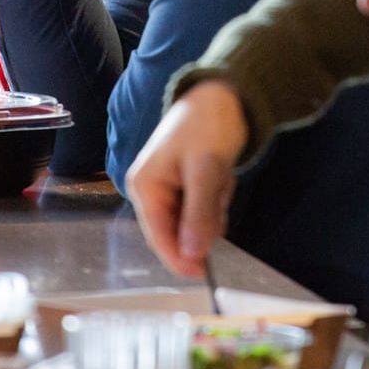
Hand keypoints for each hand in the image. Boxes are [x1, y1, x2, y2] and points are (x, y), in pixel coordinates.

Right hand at [127, 81, 248, 277]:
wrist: (224, 94)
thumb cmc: (208, 125)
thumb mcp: (206, 170)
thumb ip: (198, 213)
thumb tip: (192, 255)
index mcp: (145, 185)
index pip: (158, 236)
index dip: (179, 258)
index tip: (203, 274)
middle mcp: (150, 191)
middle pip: (177, 231)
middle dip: (204, 219)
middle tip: (218, 188)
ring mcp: (167, 189)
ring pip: (194, 222)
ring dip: (213, 207)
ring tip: (219, 174)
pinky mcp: (184, 187)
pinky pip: (203, 209)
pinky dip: (216, 199)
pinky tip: (220, 175)